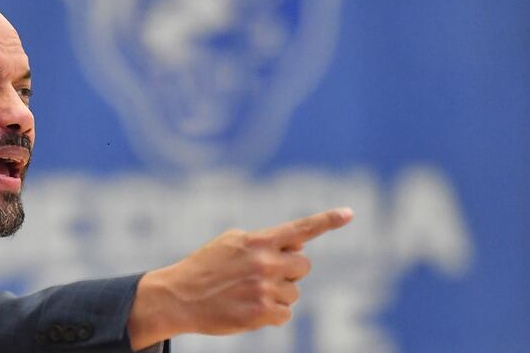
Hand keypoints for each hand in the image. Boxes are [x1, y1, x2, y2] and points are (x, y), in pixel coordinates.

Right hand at [127, 207, 353, 349]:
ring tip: (249, 292)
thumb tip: (297, 244)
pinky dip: (271, 314)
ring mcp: (265, 289)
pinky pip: (285, 314)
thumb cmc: (206, 267)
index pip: (300, 229)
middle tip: (265, 273)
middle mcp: (265, 262)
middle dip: (290, 270)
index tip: (349, 213)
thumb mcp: (231, 242)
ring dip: (278, 294)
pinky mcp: (261, 313)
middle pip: (304, 266)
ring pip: (294, 292)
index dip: (327, 221)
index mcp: (258, 240)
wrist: (180, 296)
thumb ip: (264, 240)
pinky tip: (249, 307)